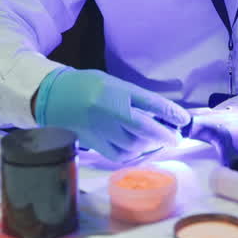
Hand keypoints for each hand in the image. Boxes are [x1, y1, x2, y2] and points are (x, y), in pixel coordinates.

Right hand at [36, 68, 189, 161]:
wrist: (52, 97)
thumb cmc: (86, 85)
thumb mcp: (113, 83)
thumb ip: (134, 98)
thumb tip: (160, 113)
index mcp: (116, 90)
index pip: (151, 103)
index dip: (171, 113)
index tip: (185, 120)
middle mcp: (110, 111)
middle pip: (145, 127)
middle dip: (165, 134)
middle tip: (176, 137)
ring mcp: (101, 129)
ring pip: (134, 144)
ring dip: (150, 145)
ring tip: (158, 142)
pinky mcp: (94, 143)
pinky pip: (119, 155)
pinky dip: (133, 154)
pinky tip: (138, 149)